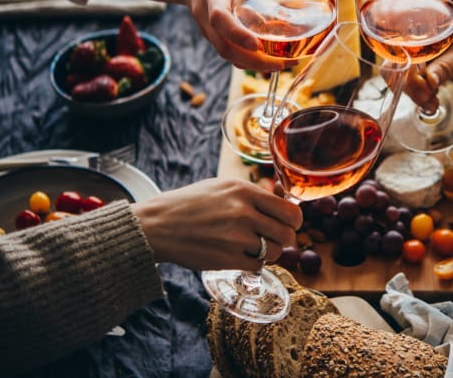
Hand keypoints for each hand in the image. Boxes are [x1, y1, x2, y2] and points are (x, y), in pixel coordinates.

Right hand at [132, 178, 302, 270]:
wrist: (159, 225)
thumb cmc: (191, 204)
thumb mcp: (223, 187)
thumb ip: (253, 195)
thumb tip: (283, 203)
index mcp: (244, 191)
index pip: (290, 211)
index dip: (294, 221)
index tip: (290, 224)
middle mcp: (244, 212)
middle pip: (287, 234)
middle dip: (283, 239)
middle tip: (273, 238)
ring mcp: (236, 237)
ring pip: (274, 251)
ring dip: (268, 252)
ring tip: (252, 246)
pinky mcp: (227, 259)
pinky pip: (258, 266)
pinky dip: (254, 263)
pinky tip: (241, 256)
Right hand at [180, 0, 319, 71]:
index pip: (220, 18)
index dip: (237, 34)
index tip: (256, 44)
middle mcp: (206, 15)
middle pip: (225, 47)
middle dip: (255, 61)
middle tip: (286, 63)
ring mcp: (207, 30)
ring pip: (227, 55)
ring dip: (255, 65)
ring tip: (285, 64)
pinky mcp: (213, 37)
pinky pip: (229, 53)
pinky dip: (249, 61)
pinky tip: (271, 60)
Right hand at [406, 0, 452, 112]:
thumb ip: (447, 66)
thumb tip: (428, 82)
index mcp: (422, 27)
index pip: (399, 52)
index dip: (406, 74)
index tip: (425, 90)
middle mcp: (415, 39)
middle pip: (396, 67)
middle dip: (410, 88)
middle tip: (430, 101)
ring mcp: (418, 52)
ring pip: (403, 77)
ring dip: (415, 94)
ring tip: (434, 104)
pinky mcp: (424, 64)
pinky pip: (413, 80)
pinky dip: (420, 93)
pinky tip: (433, 101)